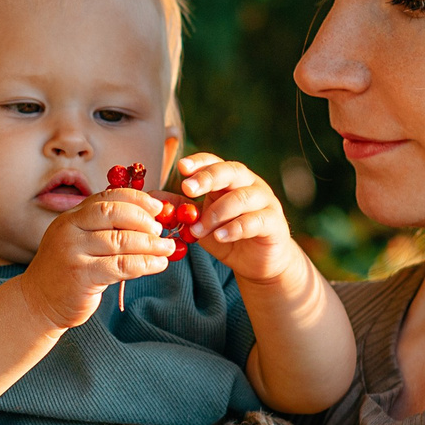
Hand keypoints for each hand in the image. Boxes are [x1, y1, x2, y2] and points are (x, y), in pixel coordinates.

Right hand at [14, 191, 172, 329]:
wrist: (38, 302)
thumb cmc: (67, 271)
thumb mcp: (80, 242)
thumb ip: (105, 229)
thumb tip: (149, 220)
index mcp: (71, 216)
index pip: (107, 197)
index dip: (137, 199)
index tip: (158, 207)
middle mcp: (69, 229)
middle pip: (113, 213)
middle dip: (143, 220)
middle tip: (160, 231)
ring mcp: (73, 252)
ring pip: (121, 240)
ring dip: (150, 244)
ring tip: (167, 249)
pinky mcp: (81, 275)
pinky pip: (121, 266)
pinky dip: (145, 264)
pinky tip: (159, 265)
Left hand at [177, 153, 308, 292]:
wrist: (258, 262)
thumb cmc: (227, 236)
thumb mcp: (199, 222)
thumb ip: (180, 209)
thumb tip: (150, 198)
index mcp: (229, 180)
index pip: (214, 162)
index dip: (199, 162)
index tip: (181, 168)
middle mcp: (249, 184)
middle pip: (230, 171)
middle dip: (207, 178)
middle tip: (187, 189)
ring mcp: (265, 202)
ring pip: (242, 197)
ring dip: (216, 213)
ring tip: (198, 230)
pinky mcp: (274, 223)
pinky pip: (255, 221)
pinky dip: (235, 228)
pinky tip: (220, 237)